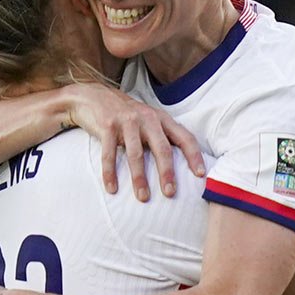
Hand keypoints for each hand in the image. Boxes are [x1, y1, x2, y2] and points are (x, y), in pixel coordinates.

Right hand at [63, 83, 205, 200]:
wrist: (93, 97)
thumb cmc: (126, 116)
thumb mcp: (148, 120)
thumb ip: (163, 136)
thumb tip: (183, 165)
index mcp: (161, 119)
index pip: (184, 137)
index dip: (194, 156)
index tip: (200, 175)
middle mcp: (147, 118)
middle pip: (162, 148)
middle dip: (167, 172)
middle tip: (170, 193)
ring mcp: (126, 121)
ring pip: (136, 154)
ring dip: (139, 178)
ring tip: (143, 198)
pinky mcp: (107, 126)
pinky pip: (109, 154)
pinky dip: (110, 173)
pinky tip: (112, 189)